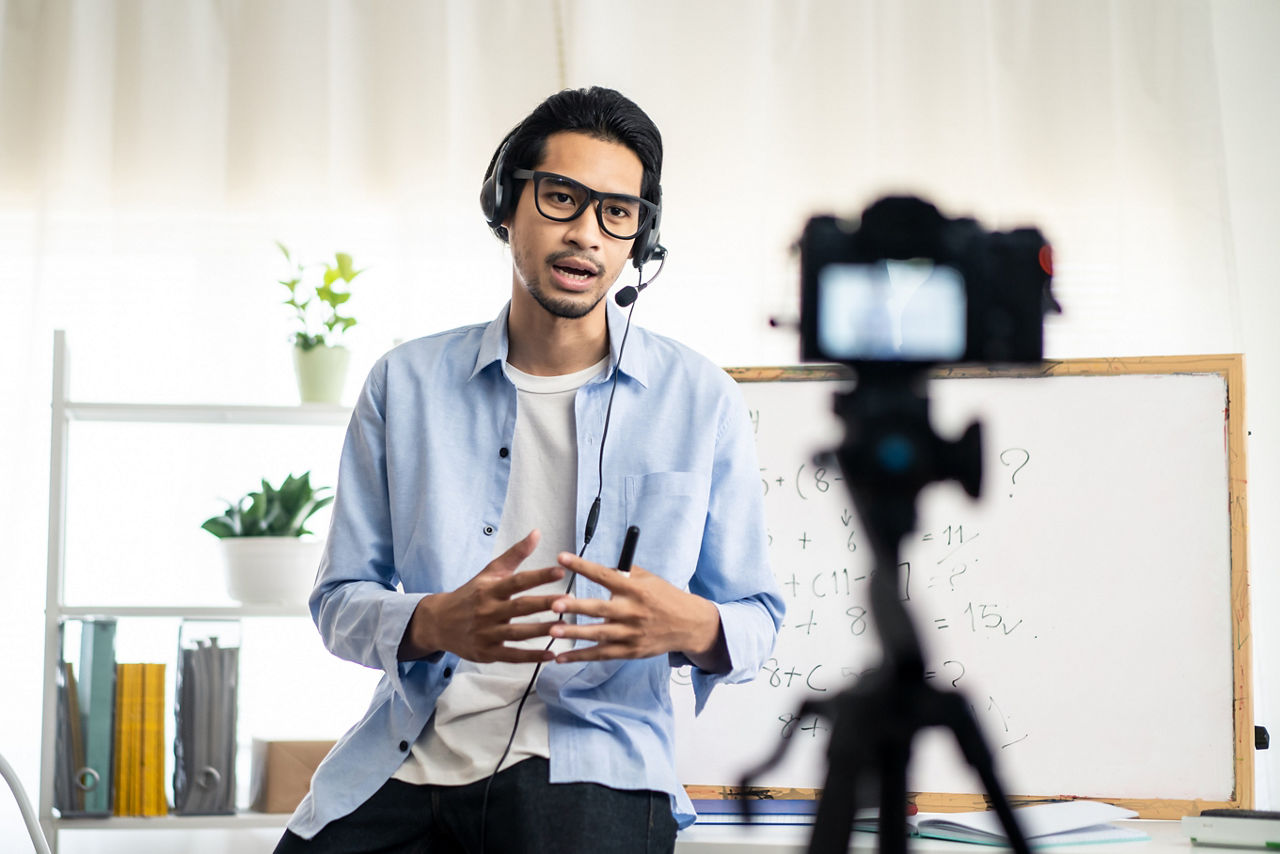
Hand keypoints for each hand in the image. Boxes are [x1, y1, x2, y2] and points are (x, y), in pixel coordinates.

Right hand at [398, 530, 570, 663]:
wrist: (439, 622)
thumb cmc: (471, 594)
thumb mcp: (489, 573)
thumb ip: (515, 554)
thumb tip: (537, 532)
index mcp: (490, 589)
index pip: (517, 581)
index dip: (539, 576)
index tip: (560, 571)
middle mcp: (488, 611)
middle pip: (520, 607)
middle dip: (545, 604)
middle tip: (569, 601)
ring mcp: (487, 633)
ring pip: (518, 633)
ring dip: (542, 631)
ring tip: (565, 628)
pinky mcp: (487, 653)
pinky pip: (512, 656)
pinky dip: (531, 657)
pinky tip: (551, 655)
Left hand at [548, 552, 728, 671]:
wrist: (688, 625)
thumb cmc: (664, 597)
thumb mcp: (648, 579)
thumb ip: (623, 574)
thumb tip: (596, 568)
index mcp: (635, 589)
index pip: (604, 575)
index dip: (582, 566)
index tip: (561, 558)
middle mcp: (632, 611)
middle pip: (600, 609)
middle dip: (576, 607)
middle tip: (554, 604)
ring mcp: (631, 633)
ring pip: (599, 635)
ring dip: (574, 633)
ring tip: (552, 630)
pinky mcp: (630, 651)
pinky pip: (601, 654)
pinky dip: (581, 656)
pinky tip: (561, 657)